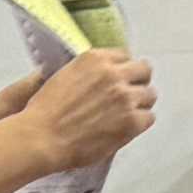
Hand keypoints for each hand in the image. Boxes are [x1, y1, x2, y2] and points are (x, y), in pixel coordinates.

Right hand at [18, 47, 155, 169]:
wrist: (42, 137)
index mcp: (95, 59)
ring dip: (141, 103)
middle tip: (131, 95)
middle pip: (143, 71)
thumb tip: (101, 76)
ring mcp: (124, 97)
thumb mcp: (64, 75)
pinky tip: (127, 128)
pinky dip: (140, 123)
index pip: (125, 56)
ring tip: (128, 114)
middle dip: (138, 82)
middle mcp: (113, 74)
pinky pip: (149, 118)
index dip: (124, 69)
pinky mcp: (131, 121)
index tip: (122, 77)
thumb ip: (88, 72)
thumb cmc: (46, 112)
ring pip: (150, 95)